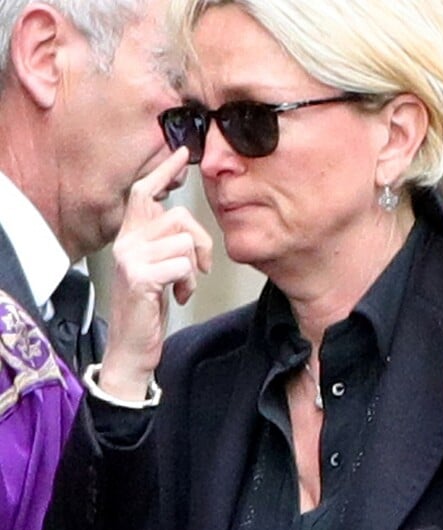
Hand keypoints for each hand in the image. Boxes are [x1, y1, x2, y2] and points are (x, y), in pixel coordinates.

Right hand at [99, 147, 212, 400]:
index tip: (182, 153)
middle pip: (177, 216)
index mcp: (130, 237)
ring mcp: (130, 258)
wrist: (132, 348)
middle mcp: (125, 242)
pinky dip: (188, 283)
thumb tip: (188, 226)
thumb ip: (165, 243)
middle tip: (201, 266)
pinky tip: (177, 296)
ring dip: (193, 269)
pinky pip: (182, 265)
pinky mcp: (138, 277)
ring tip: (182, 286)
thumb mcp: (158, 270)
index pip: (144, 192)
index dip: (164, 171)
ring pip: (183, 242)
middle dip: (201, 241)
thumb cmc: (148, 308)